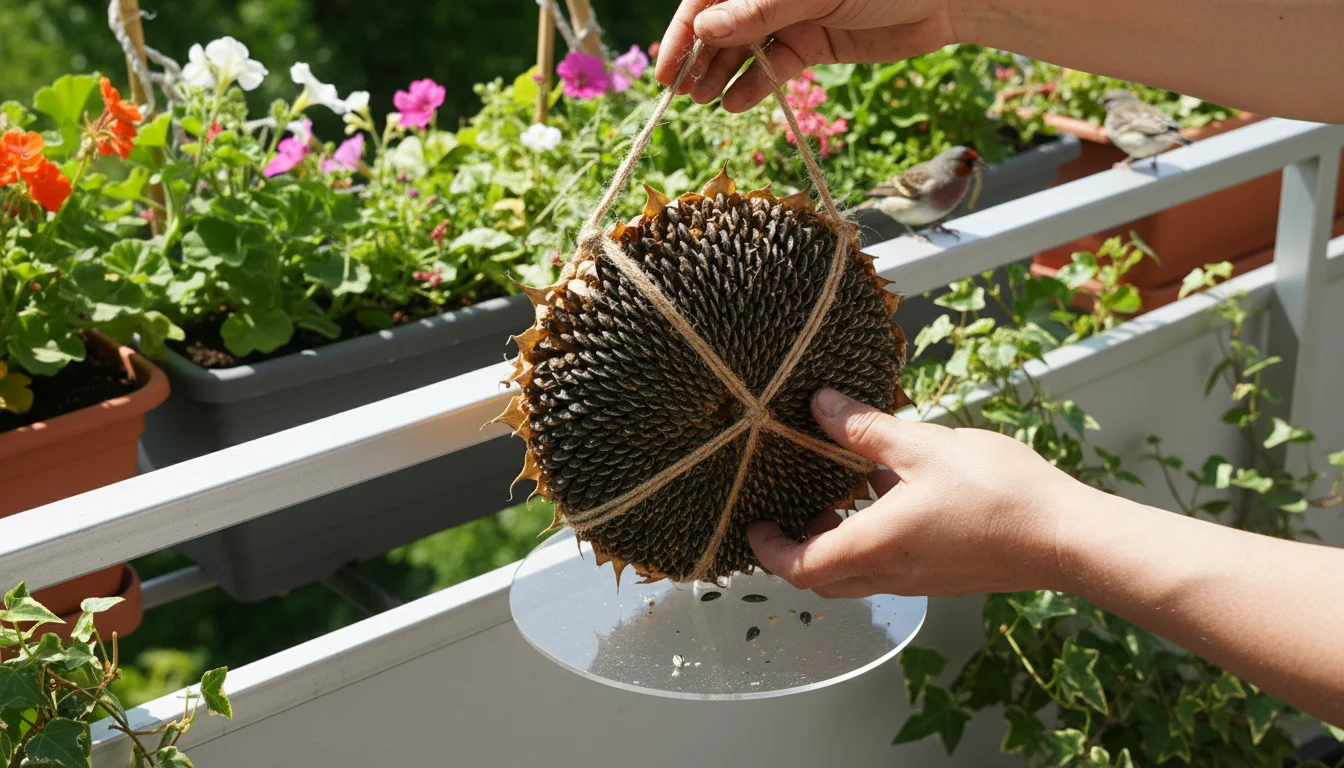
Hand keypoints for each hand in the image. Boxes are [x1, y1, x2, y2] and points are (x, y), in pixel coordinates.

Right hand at [655, 0, 958, 111]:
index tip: (667, 68)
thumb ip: (760, 10)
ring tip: (704, 101)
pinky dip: (755, 85)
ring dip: (721, 74)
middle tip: (682, 94)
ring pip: (744, 47)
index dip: (683, 30)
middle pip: (721, 23)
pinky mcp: (814, 43)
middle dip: (699, 56)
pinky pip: (774, 65)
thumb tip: (706, 27)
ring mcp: (792, 15)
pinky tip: (735, 103)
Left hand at [748, 388, 1101, 597]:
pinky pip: (891, 566)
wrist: (1067, 537)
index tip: (753, 525)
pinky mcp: (945, 576)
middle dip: (797, 550)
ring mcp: (920, 581)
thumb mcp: (924, 447)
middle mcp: (891, 574)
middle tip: (791, 509)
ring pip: (857, 574)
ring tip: (839, 493)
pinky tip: (894, 494)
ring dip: (837, 542)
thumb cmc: (999, 493)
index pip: (799, 567)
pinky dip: (873, 540)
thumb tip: (820, 405)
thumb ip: (866, 429)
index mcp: (875, 547)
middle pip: (823, 579)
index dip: (768, 550)